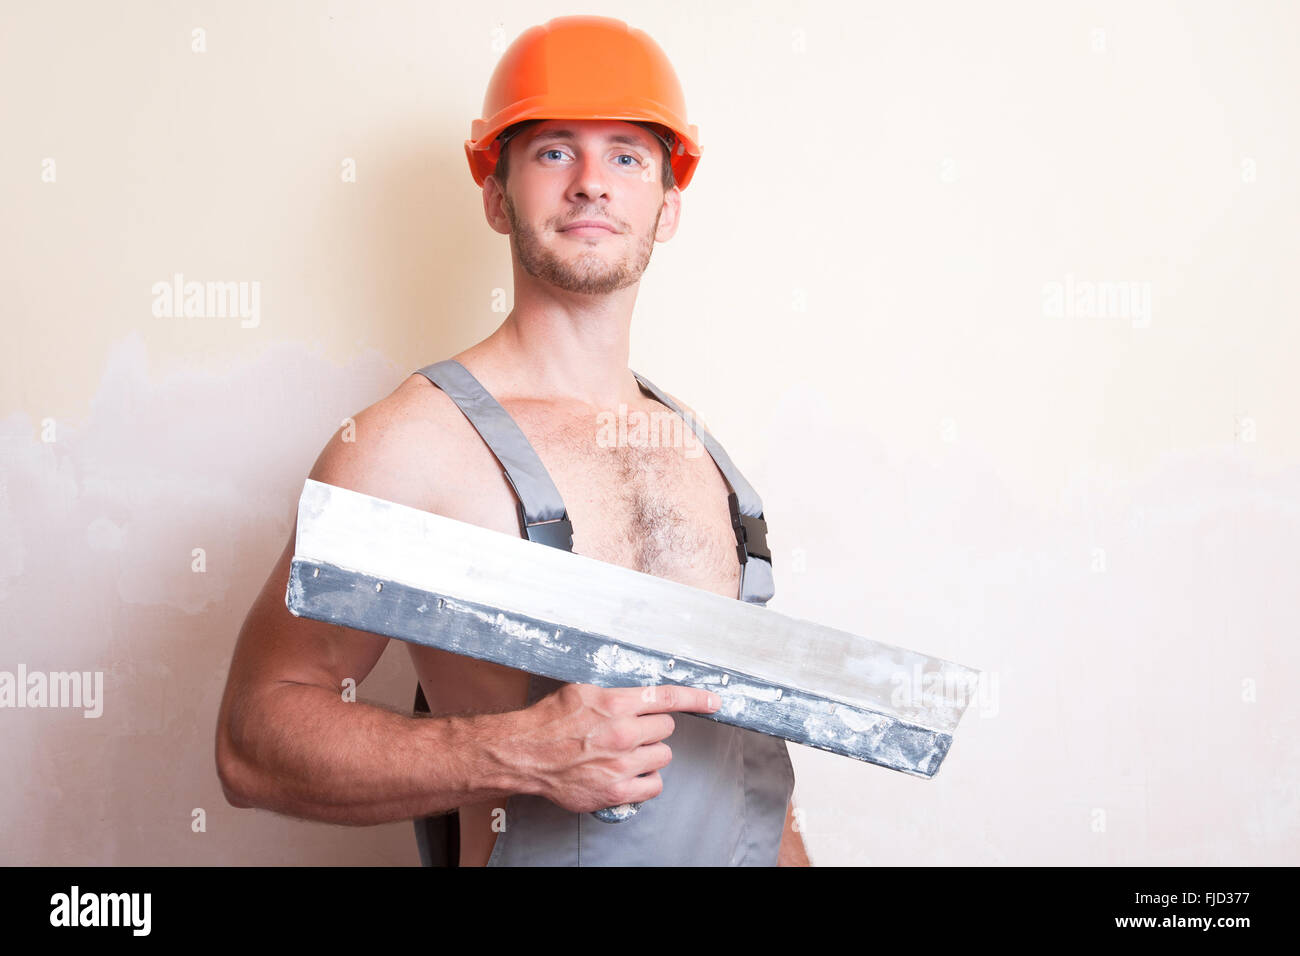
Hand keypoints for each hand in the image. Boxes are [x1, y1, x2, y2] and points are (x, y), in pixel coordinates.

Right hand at [507, 683, 720, 813]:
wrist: (525, 754)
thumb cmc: (550, 722)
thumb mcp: (583, 691)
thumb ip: (616, 694)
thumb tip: (642, 693)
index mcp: (616, 704)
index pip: (668, 697)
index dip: (696, 698)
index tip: (713, 700)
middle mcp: (623, 733)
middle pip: (667, 728)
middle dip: (653, 728)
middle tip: (631, 730)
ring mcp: (622, 765)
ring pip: (663, 756)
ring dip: (649, 754)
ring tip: (624, 753)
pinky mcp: (617, 791)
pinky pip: (654, 785)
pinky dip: (646, 779)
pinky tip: (629, 772)